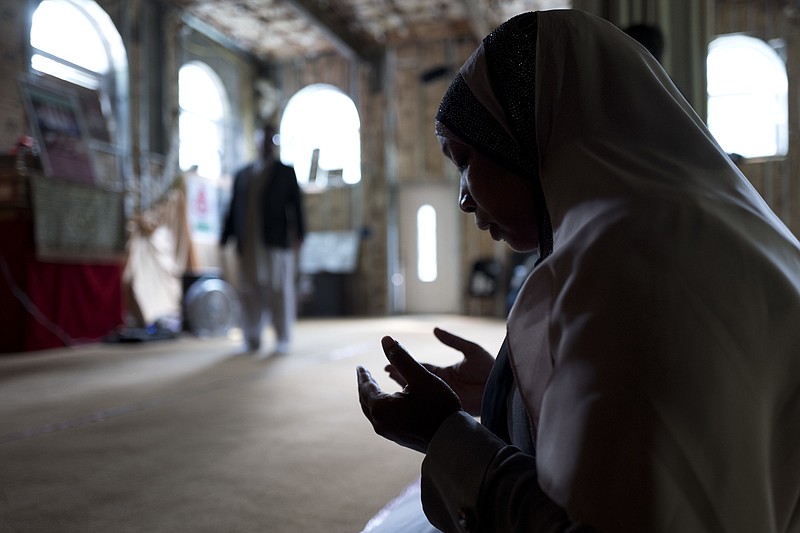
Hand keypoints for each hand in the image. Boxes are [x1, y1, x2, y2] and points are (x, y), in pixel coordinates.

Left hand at [357, 336, 461, 452]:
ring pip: (374, 411)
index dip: (363, 376)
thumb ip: (401, 358)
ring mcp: (389, 433)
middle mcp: (380, 423)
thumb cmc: (438, 407)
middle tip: (364, 375)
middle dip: (365, 387)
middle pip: (365, 401)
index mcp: (381, 407)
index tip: (360, 367)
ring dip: (372, 397)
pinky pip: (383, 419)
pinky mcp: (399, 438)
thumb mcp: (420, 377)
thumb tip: (385, 339)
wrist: (453, 439)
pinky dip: (381, 407)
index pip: (365, 388)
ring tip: (375, 388)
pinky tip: (390, 405)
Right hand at [385, 328, 493, 415]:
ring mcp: (444, 397)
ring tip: (388, 382)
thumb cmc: (490, 368)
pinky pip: (430, 402)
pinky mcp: (448, 406)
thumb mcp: (470, 351)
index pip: (422, 368)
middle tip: (384, 371)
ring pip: (420, 392)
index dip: (407, 365)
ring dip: (404, 387)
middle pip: (417, 380)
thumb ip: (452, 340)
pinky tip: (404, 398)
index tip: (390, 361)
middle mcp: (443, 386)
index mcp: (447, 373)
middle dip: (400, 376)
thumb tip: (434, 330)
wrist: (502, 388)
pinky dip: (416, 400)